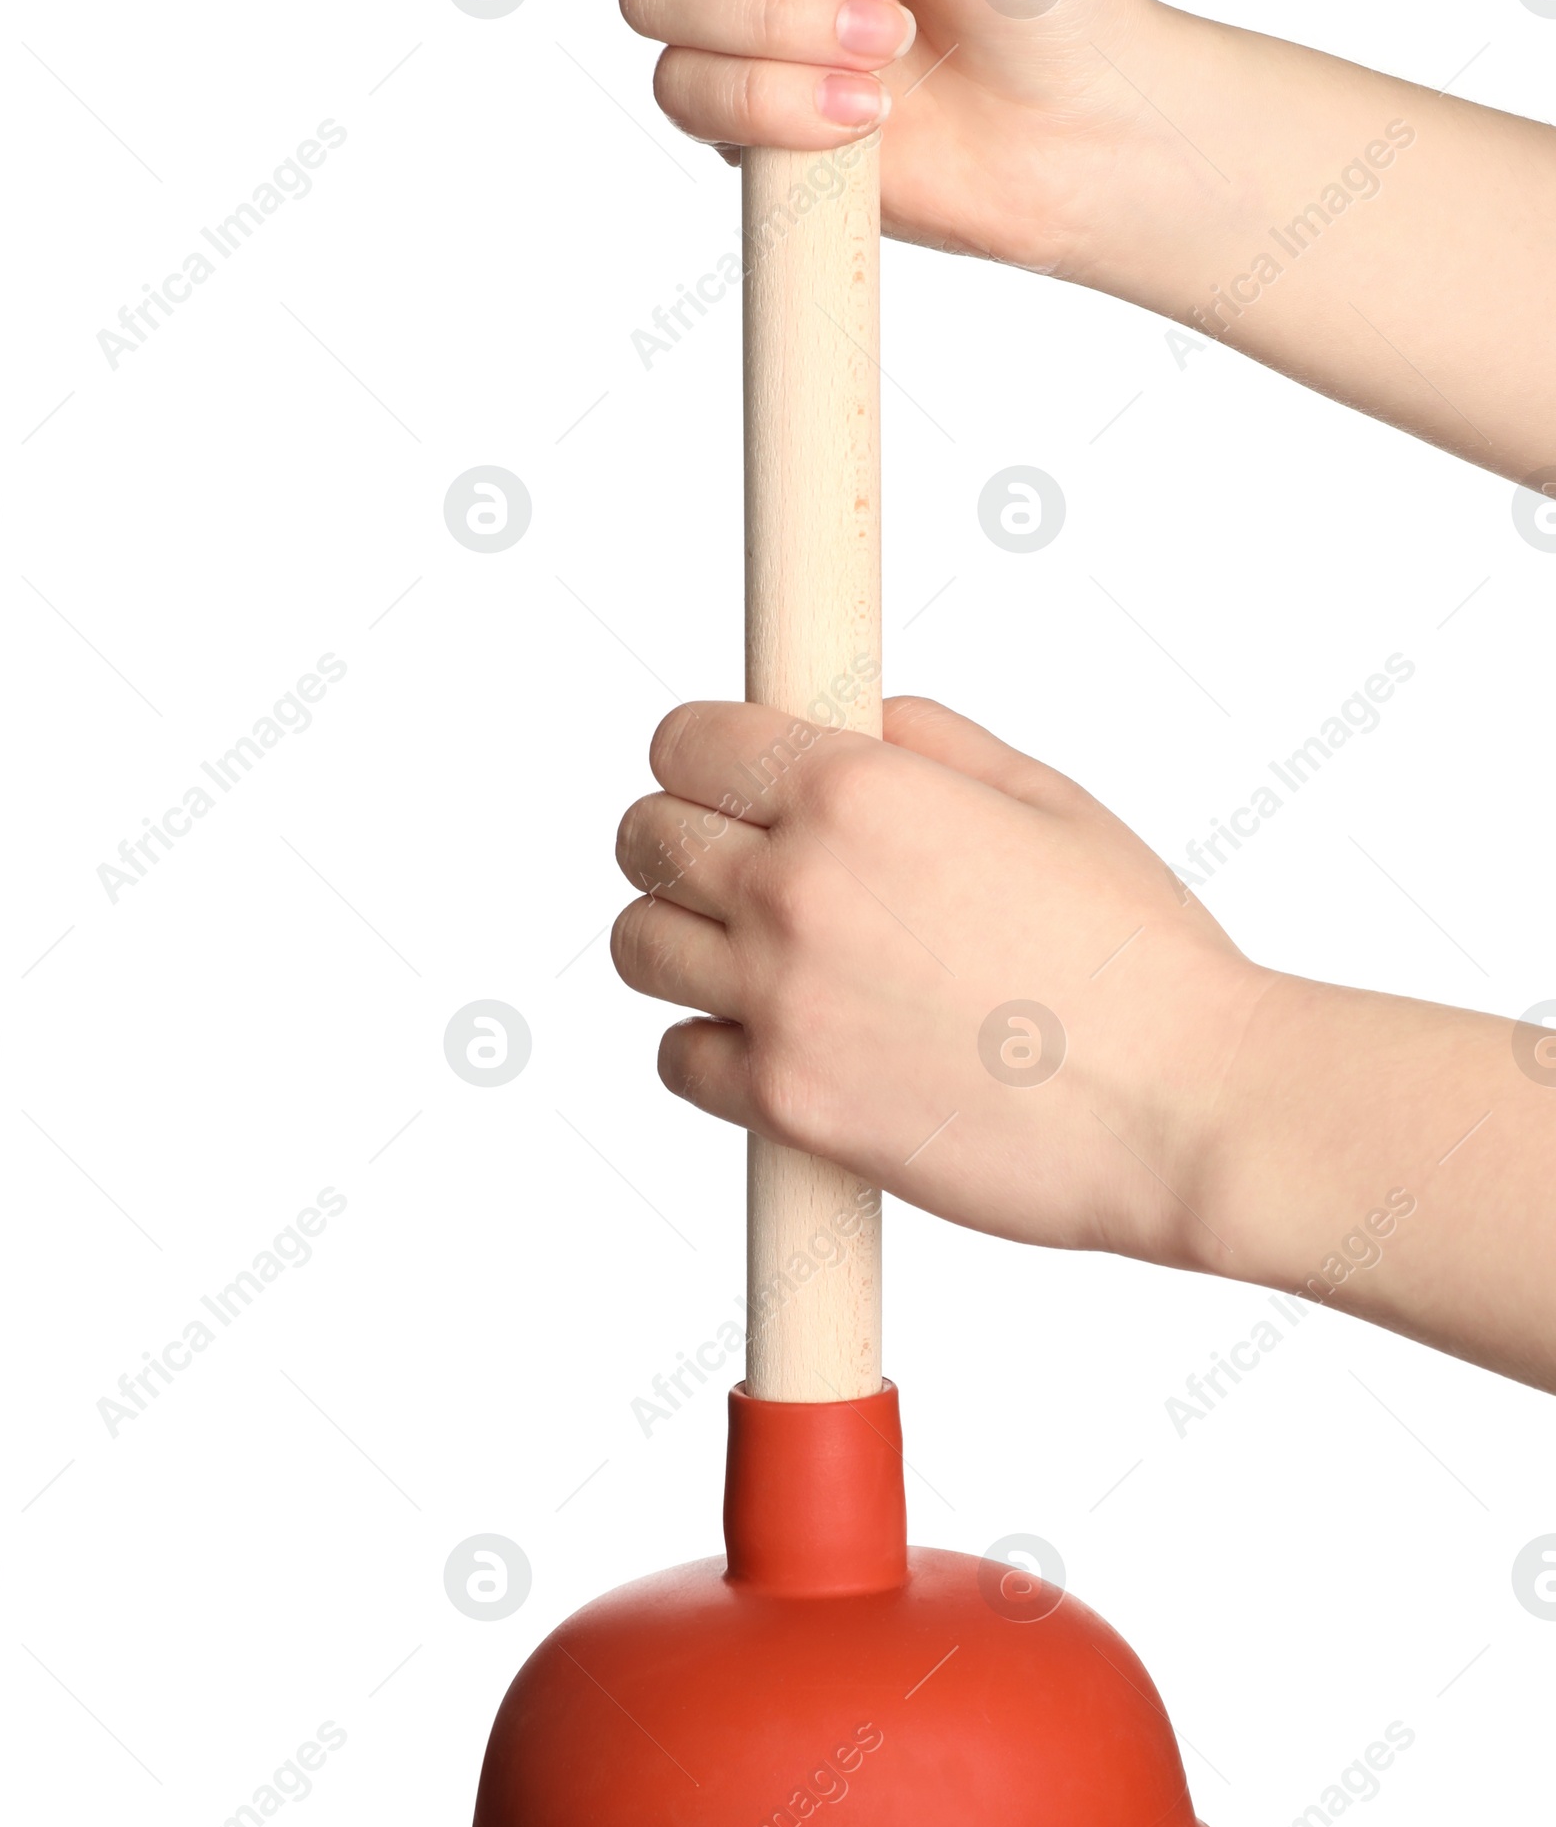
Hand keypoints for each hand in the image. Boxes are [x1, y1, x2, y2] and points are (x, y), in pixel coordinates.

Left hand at [611, 694, 1265, 1271]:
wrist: (1187, 1107)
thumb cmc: (1142, 960)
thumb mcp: (1051, 801)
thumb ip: (933, 743)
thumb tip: (858, 719)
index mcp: (859, 789)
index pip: (686, 740)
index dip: (698, 754)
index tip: (718, 778)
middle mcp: (799, 884)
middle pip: (644, 836)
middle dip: (677, 840)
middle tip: (726, 868)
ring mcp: (783, 997)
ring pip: (638, 946)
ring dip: (677, 943)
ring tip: (742, 956)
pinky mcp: (787, 1100)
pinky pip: (678, 1058)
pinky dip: (708, 1049)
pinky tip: (770, 1041)